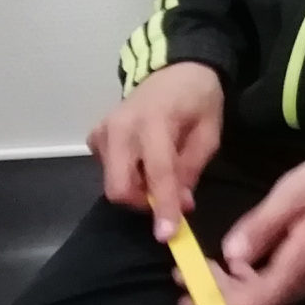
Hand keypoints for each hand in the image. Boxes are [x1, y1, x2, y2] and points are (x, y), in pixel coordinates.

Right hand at [89, 62, 223, 239]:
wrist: (174, 69)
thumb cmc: (197, 100)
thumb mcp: (208, 133)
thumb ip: (191, 169)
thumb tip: (180, 204)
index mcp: (154, 122)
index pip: (157, 173)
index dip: (163, 207)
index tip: (167, 234)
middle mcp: (120, 127)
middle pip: (119, 186)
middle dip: (142, 203)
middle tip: (168, 200)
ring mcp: (103, 130)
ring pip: (111, 181)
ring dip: (136, 189)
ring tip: (160, 174)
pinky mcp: (96, 135)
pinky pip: (106, 170)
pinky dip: (126, 175)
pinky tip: (143, 161)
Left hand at [188, 148, 304, 304]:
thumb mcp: (291, 194)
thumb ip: (259, 227)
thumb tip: (230, 255)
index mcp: (303, 262)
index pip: (256, 302)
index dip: (220, 303)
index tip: (189, 291)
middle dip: (221, 299)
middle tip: (186, 283)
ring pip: (271, 299)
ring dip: (236, 290)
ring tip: (208, 269)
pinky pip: (282, 286)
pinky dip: (255, 282)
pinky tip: (242, 262)